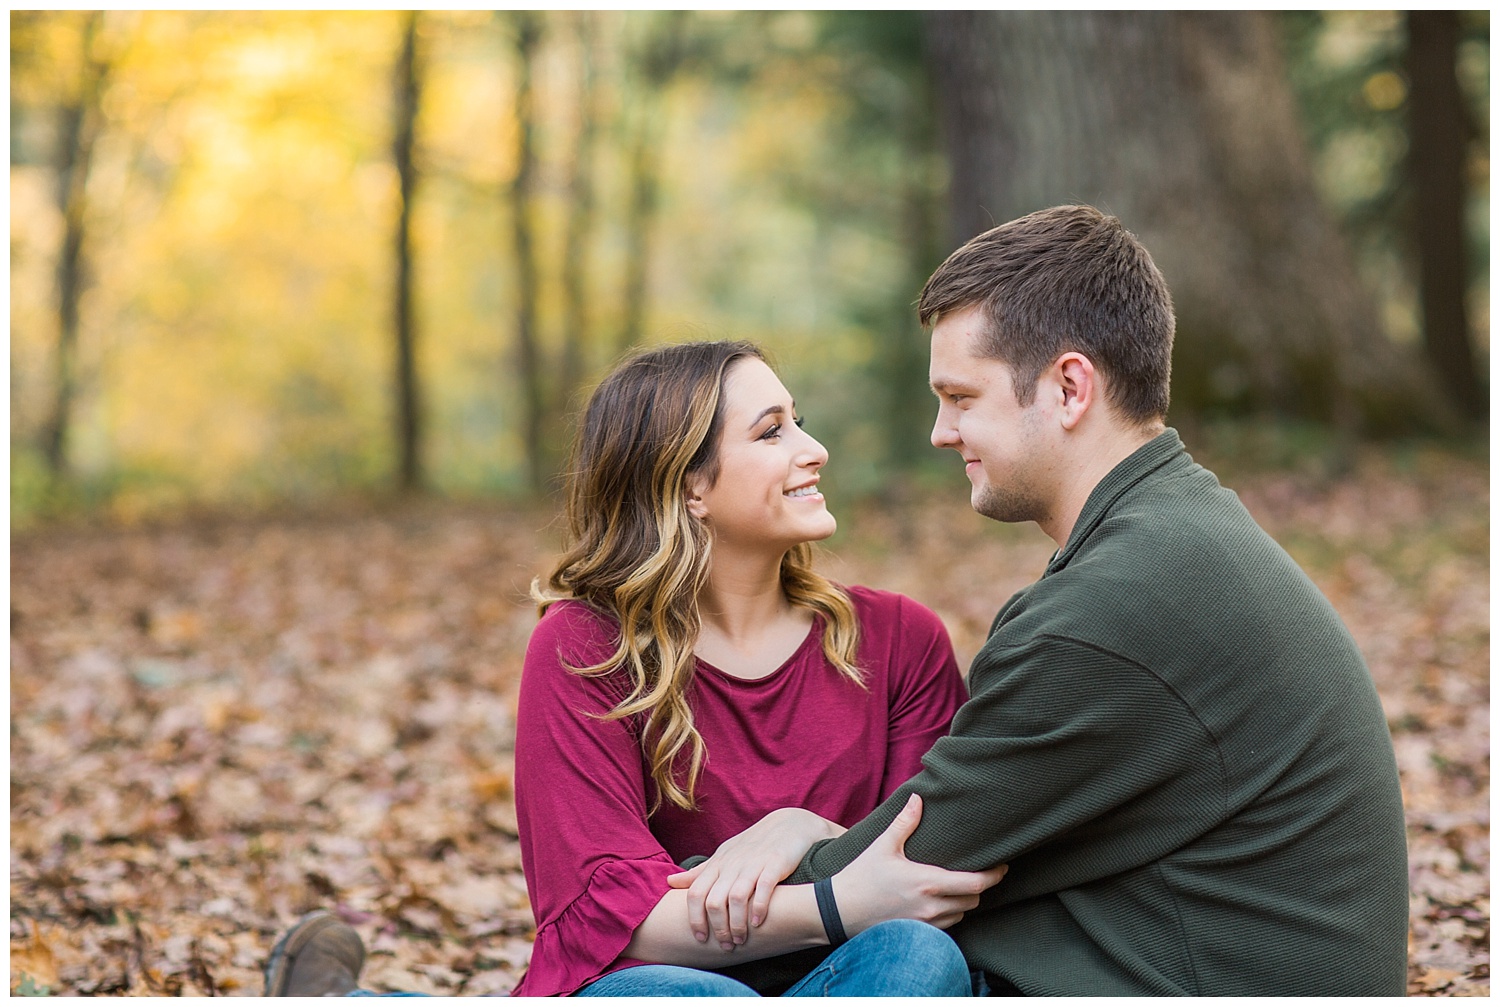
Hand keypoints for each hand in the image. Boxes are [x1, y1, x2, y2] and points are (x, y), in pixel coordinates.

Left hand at [667, 807, 844, 949]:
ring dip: (736, 924)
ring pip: (736, 898)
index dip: (694, 918)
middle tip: (724, 946)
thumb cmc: (752, 845)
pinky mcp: (775, 864)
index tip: (700, 938)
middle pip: (714, 901)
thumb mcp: (723, 856)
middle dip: (717, 928)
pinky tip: (758, 922)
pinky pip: (763, 887)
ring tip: (740, 939)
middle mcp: (732, 864)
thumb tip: (670, 882)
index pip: (695, 893)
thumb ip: (699, 872)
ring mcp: (753, 863)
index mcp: (717, 864)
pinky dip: (758, 907)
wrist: (788, 824)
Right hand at [832, 793, 1007, 933]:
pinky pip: (947, 926)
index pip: (975, 883)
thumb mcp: (883, 845)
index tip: (1002, 866)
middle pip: (973, 900)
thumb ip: (905, 822)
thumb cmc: (861, 876)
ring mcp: (926, 924)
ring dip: (964, 902)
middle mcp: (932, 906)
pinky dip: (950, 914)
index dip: (994, 876)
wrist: (839, 911)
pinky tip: (941, 902)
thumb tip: (918, 798)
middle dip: (979, 887)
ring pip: (961, 914)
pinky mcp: (918, 934)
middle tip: (980, 872)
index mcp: (928, 882)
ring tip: (959, 886)